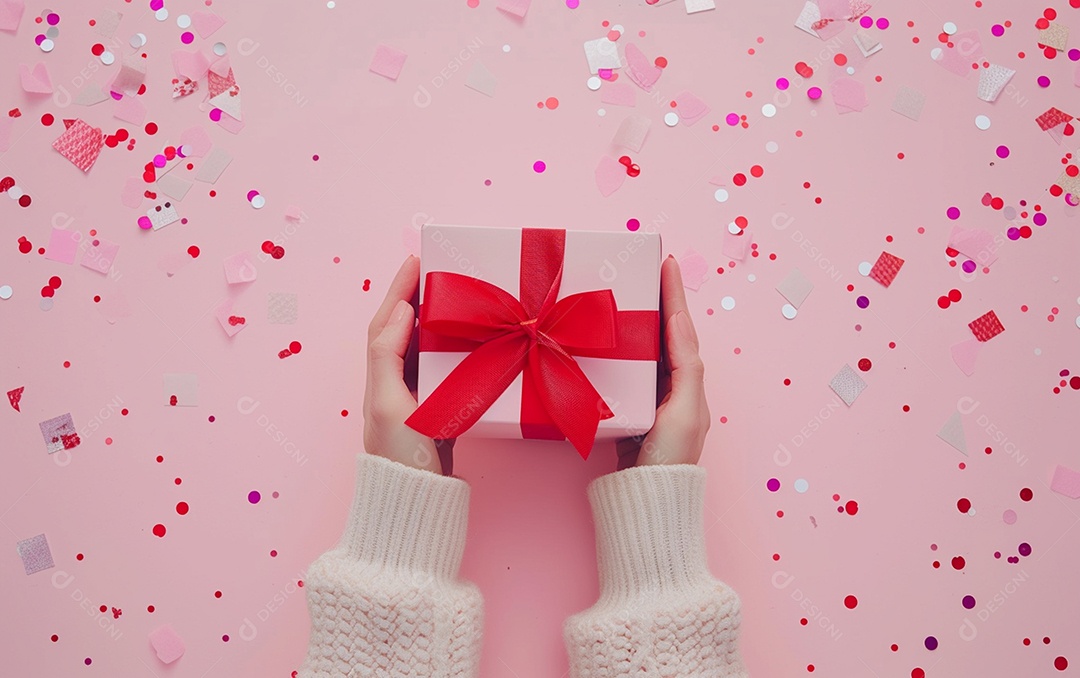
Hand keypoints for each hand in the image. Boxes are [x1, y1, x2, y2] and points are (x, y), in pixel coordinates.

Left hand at [364, 255, 455, 475]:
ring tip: (453, 295)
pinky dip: (452, 349)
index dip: (399, 290)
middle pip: (403, 331)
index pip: (387, 323)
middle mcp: (393, 386)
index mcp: (379, 380)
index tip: (416, 259)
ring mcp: (415, 400)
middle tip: (436, 268)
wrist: (418, 506)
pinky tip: (469, 342)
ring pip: (423, 348)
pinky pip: (443, 369)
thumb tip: (404, 312)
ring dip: (435, 320)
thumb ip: (389, 356)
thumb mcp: (390, 405)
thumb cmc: (401, 458)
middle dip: (416, 297)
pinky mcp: (437, 415)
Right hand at [615, 255, 709, 470]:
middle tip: (641, 272)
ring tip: (624, 296)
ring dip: (636, 325)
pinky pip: (626, 375)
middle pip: (664, 338)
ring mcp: (650, 404)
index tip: (666, 263)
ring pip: (644, 354)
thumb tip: (679, 322)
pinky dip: (619, 354)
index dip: (674, 296)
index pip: (681, 332)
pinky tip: (605, 343)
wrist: (646, 505)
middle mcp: (673, 393)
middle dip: (655, 304)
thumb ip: (685, 369)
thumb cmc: (668, 462)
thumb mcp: (683, 413)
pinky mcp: (629, 416)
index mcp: (689, 388)